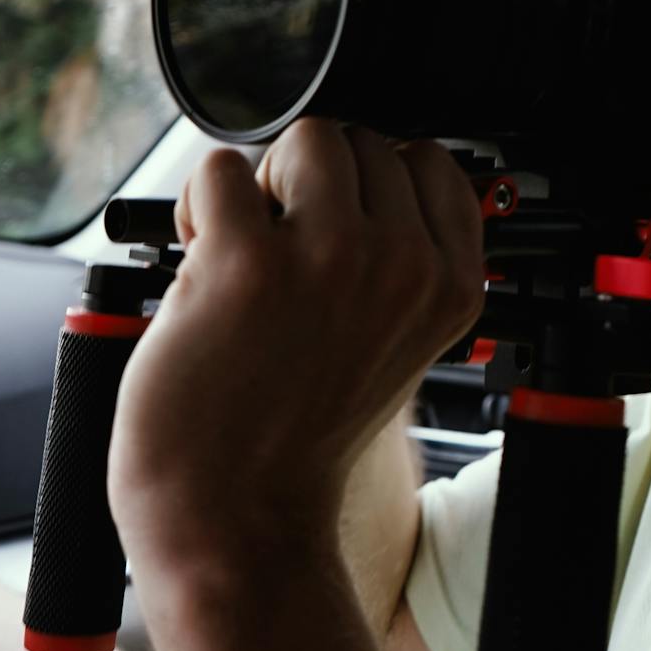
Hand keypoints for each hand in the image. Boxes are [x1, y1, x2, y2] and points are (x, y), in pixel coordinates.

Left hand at [106, 120, 483, 572]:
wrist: (236, 512)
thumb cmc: (302, 434)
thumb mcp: (400, 346)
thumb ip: (408, 263)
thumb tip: (380, 169)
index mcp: (450, 288)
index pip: (431, 163)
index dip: (374, 184)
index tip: (339, 222)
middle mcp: (402, 267)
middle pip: (365, 142)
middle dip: (315, 181)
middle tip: (284, 247)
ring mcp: (329, 258)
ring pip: (305, 138)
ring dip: (263, 182)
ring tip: (245, 247)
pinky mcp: (246, 263)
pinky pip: (222, 169)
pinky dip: (199, 205)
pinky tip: (201, 262)